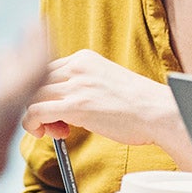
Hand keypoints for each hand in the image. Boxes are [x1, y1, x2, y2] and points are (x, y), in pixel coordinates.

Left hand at [19, 50, 189, 162]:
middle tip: (56, 125)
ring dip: (37, 117)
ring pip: (32, 95)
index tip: (59, 112)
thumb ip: (84, 85)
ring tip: (56, 131)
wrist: (159, 114)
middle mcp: (78, 66)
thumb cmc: (138, 106)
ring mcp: (76, 85)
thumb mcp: (106, 82)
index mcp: (84, 58)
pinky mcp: (76, 106)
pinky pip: (35, 111)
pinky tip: (47, 134)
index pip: (46, 71)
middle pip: (36, 82)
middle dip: (41, 105)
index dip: (47, 93)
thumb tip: (64, 103)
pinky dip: (33, 124)